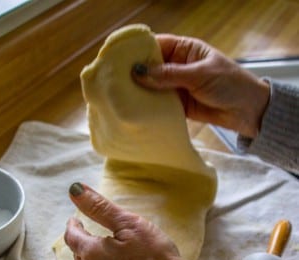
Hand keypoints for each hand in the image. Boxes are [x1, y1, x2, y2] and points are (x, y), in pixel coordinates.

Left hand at [64, 183, 293, 259]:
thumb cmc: (154, 257)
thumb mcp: (129, 224)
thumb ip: (99, 207)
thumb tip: (74, 189)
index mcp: (91, 253)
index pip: (72, 236)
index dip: (72, 225)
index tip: (75, 219)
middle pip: (78, 254)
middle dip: (81, 242)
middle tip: (88, 233)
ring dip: (91, 258)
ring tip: (103, 250)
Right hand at [131, 34, 269, 138]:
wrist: (248, 111)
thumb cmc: (231, 84)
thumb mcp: (199, 75)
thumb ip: (169, 75)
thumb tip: (139, 72)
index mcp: (186, 50)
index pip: (158, 45)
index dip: (139, 50)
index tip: (120, 57)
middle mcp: (178, 66)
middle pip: (150, 67)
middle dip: (135, 72)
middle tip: (115, 79)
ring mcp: (176, 86)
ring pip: (151, 86)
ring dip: (139, 91)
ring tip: (120, 95)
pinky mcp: (176, 105)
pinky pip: (157, 104)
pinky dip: (147, 107)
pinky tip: (134, 109)